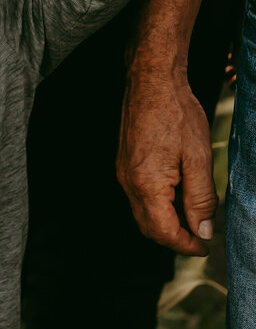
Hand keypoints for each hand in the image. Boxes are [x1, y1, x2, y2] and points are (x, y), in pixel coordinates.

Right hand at [117, 60, 216, 255]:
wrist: (152, 81)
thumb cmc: (176, 113)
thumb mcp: (199, 158)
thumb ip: (201, 199)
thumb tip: (203, 231)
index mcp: (147, 184)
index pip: (164, 232)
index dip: (186, 246)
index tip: (205, 247)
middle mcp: (129, 182)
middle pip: (149, 228)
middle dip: (174, 239)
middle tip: (201, 238)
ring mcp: (123, 173)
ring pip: (143, 213)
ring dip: (166, 223)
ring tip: (193, 217)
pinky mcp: (124, 163)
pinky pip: (139, 196)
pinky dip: (158, 206)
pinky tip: (178, 195)